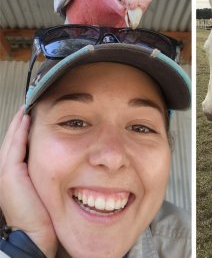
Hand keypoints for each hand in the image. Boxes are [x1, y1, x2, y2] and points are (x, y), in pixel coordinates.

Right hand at [0, 106, 56, 256]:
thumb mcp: (50, 191)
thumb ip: (55, 176)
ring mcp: (6, 173)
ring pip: (12, 140)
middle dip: (22, 123)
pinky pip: (15, 147)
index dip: (26, 132)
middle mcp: (7, 173)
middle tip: (32, 106)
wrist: (36, 236)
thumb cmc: (47, 218)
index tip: (36, 117)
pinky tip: (26, 118)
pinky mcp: (9, 174)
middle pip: (14, 140)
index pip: (20, 147)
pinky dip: (20, 131)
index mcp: (16, 177)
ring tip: (28, 108)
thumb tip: (74, 165)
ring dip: (20, 123)